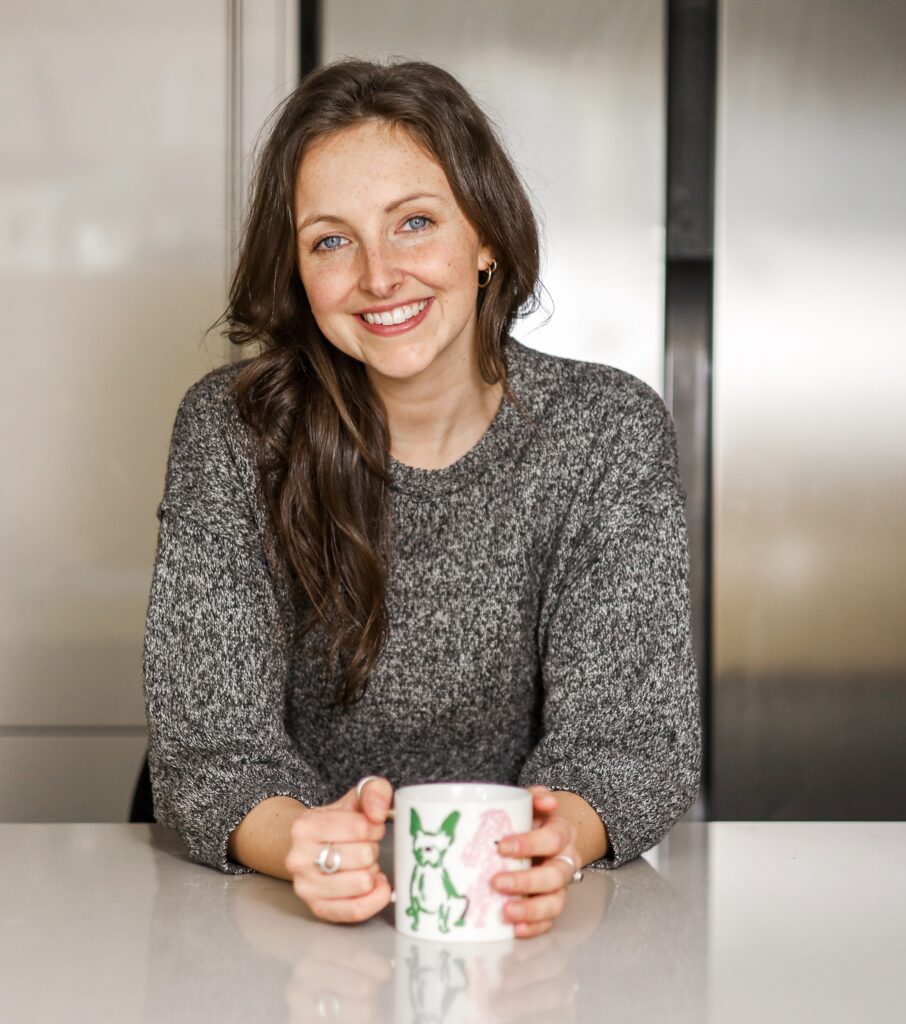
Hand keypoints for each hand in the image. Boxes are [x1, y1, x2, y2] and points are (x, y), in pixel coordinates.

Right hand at [284, 776, 393, 923]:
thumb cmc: (336, 824)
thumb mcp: (354, 799)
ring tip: (361, 864)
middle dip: (372, 849)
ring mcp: (306, 887)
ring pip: (363, 882)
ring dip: (371, 872)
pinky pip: (357, 910)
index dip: (375, 827)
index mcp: (305, 826)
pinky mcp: (318, 908)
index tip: (369, 828)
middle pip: (364, 855)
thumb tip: (379, 813)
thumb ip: (373, 791)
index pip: (360, 827)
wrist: (309, 847)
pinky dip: (375, 898)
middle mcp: (299, 858)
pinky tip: (375, 885)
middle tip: (364, 847)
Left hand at [491, 785, 580, 938]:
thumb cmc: (534, 820)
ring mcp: (560, 886)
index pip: (551, 839)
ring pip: (555, 902)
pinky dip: (534, 927)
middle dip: (525, 881)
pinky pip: (549, 921)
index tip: (501, 847)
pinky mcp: (552, 904)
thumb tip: (545, 800)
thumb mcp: (533, 803)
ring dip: (531, 909)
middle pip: (554, 876)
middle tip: (496, 882)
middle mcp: (565, 861)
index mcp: (562, 834)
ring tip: (506, 912)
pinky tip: (516, 929)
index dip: (529, 843)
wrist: (549, 836)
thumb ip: (535, 797)